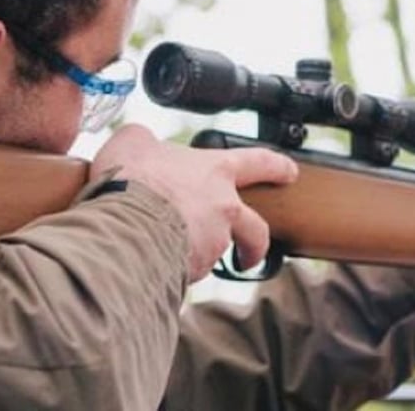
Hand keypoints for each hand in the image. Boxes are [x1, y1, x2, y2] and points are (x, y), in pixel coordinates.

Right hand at [91, 124, 298, 282]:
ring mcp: (212, 243)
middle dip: (256, 244)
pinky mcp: (195, 271)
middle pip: (256, 229)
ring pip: (215, 254)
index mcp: (215, 172)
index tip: (290, 172)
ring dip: (200, 258)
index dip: (276, 166)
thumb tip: (140, 143)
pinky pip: (188, 274)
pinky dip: (174, 272)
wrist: (124, 223)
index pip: (258, 163)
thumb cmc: (131, 178)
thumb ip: (145, 141)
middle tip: (249, 255)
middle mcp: (224, 208)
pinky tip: (150, 266)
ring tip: (169, 256)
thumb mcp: (134, 141)